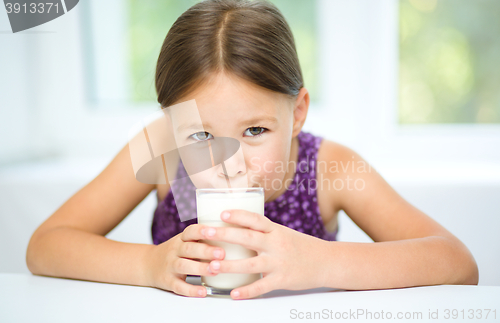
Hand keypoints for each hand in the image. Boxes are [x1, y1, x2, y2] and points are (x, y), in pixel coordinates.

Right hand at [144, 224, 224, 296]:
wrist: (148, 264)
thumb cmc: (176, 251)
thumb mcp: (185, 241)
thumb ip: (202, 238)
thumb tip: (232, 234)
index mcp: (181, 239)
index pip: (190, 231)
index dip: (201, 230)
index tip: (214, 230)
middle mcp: (175, 251)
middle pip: (189, 249)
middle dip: (206, 251)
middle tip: (222, 253)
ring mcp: (170, 266)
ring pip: (184, 266)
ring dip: (200, 268)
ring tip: (215, 270)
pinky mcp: (168, 281)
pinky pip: (179, 286)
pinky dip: (191, 290)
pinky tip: (202, 291)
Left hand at [202, 210, 328, 298]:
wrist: (326, 262)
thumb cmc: (301, 247)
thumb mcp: (283, 233)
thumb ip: (263, 232)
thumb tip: (238, 227)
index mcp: (276, 230)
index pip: (255, 219)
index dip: (238, 215)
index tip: (221, 213)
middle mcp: (276, 244)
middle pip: (247, 238)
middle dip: (224, 235)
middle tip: (205, 232)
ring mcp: (279, 263)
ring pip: (250, 264)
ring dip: (229, 265)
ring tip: (211, 266)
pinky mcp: (282, 280)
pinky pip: (261, 287)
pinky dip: (246, 291)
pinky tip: (233, 294)